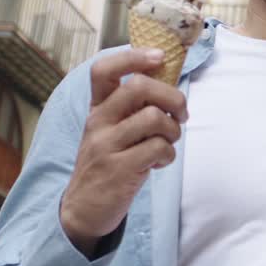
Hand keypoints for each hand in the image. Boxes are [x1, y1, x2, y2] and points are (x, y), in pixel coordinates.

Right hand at [60, 49, 187, 254]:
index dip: (133, 56)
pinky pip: (158, 148)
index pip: (104, 70)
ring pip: (154, 118)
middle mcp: (98, 122)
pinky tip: (158, 163)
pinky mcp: (119, 168)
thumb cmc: (109, 162)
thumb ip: (133, 108)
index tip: (159, 57)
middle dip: (173, 96)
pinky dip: (168, 155)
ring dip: (173, 130)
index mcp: (97, 108)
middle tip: (181, 113)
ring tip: (167, 143)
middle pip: (139, 87)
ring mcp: (106, 145)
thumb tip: (169, 83)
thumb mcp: (113, 130)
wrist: (84, 208)